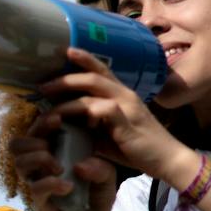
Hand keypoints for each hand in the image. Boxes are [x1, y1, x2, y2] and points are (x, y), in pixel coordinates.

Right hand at [7, 117, 118, 210]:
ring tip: (59, 167)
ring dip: (38, 159)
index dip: (42, 122)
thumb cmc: (97, 191)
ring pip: (19, 163)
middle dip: (32, 138)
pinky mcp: (40, 201)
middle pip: (17, 144)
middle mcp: (40, 164)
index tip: (58, 120)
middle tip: (51, 144)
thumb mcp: (107, 174)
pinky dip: (51, 183)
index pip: (36, 130)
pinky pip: (35, 187)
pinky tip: (67, 186)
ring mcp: (37, 181)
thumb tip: (80, 165)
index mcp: (54, 149)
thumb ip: (100, 166)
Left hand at [37, 48, 193, 182]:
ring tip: (48, 106)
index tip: (66, 51)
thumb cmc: (139, 148)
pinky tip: (73, 123)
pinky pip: (102, 110)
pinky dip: (84, 113)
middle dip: (66, 78)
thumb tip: (71, 124)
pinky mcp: (127, 121)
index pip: (102, 70)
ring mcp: (127, 106)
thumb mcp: (112, 133)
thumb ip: (95, 125)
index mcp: (122, 95)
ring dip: (67, 98)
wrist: (167, 159)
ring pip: (94, 90)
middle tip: (43, 85)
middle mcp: (125, 94)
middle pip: (94, 75)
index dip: (85, 58)